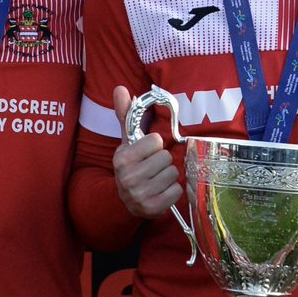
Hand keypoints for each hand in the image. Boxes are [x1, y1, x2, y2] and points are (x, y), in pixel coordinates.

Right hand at [111, 85, 181, 218]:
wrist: (126, 201)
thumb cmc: (132, 165)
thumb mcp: (127, 142)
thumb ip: (126, 115)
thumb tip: (120, 88)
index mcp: (122, 158)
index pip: (155, 141)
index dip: (154, 145)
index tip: (147, 152)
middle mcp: (128, 177)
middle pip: (166, 158)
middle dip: (163, 162)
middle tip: (152, 168)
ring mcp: (140, 194)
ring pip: (173, 174)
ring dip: (168, 176)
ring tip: (156, 179)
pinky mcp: (153, 208)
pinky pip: (177, 191)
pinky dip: (173, 191)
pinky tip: (161, 191)